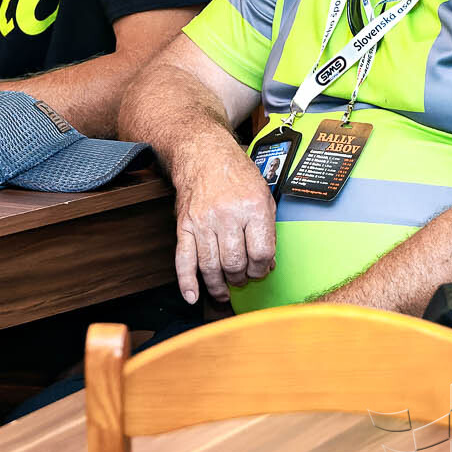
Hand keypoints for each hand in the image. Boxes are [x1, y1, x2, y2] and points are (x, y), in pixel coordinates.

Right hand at [172, 136, 278, 303]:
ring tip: (224, 291)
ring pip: (211, 266)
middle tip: (243, 277)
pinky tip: (192, 296)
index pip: (261, 253)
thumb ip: (267, 230)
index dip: (263, 268)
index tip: (261, 269)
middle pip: (235, 263)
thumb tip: (265, 264)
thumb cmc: (237, 175)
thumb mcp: (264, 195)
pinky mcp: (185, 225)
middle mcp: (227, 215)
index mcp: (253, 208)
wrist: (204, 155)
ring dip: (219, 285)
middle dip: (241, 277)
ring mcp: (203, 221)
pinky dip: (186, 281)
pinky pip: (184, 258)